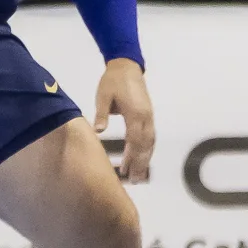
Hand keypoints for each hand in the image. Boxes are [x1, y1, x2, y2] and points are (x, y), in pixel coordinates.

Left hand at [94, 58, 155, 183]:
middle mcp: (146, 117)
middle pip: (146, 145)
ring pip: (150, 142)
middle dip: (141, 164)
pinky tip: (141, 159)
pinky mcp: (148, 115)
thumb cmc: (112, 81)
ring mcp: (149, 116)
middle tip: (135, 181)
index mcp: (135, 113)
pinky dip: (146, 150)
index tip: (126, 171)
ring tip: (139, 176)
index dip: (132, 157)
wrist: (127, 66)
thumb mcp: (103, 96)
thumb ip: (102, 113)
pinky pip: (150, 136)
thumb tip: (98, 130)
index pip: (135, 140)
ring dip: (145, 159)